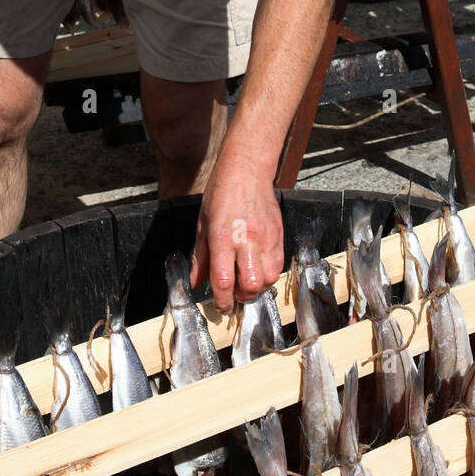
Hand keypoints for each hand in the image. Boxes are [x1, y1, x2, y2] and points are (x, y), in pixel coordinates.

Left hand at [191, 155, 283, 313]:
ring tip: (246, 282)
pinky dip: (268, 275)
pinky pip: (278, 266)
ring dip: (257, 288)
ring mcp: (266, 238)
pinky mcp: (279, 235)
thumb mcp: (202, 224)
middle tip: (234, 295)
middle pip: (251, 286)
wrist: (247, 171)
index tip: (220, 305)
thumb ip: (200, 257)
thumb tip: (196, 282)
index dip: (222, 300)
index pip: (224, 281)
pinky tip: (257, 268)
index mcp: (222, 237)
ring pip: (268, 279)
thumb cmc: (221, 194)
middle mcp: (246, 240)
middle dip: (241, 298)